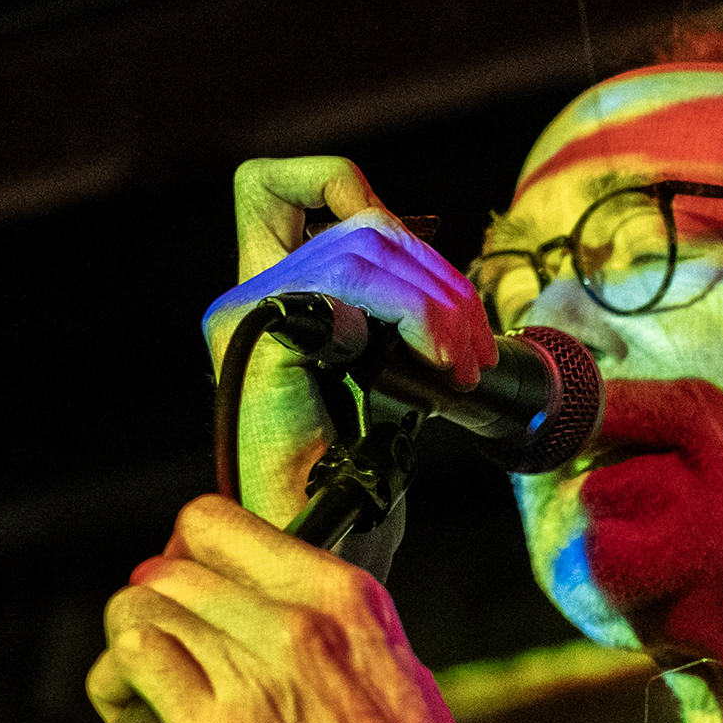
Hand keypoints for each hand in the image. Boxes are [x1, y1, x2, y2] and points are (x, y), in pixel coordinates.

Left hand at [92, 494, 496, 722]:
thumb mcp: (391, 670)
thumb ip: (327, 633)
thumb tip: (256, 621)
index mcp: (347, 597)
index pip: (217, 523)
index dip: (184, 555)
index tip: (188, 595)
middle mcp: (299, 622)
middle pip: (167, 566)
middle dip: (151, 607)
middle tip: (163, 656)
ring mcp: (255, 673)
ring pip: (137, 608)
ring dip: (125, 646)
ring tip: (140, 692)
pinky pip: (132, 664)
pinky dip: (115, 684)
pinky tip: (133, 716)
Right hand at [209, 157, 496, 519]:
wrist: (325, 538)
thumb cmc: (355, 472)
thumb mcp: (382, 371)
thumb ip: (385, 313)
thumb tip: (438, 277)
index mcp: (273, 292)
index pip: (273, 185)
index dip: (340, 184)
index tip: (409, 257)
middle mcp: (249, 292)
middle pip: (355, 218)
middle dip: (436, 273)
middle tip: (476, 347)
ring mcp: (246, 309)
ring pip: (360, 244)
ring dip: (438, 301)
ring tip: (467, 365)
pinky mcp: (259, 332)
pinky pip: (348, 284)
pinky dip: (414, 315)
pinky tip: (441, 367)